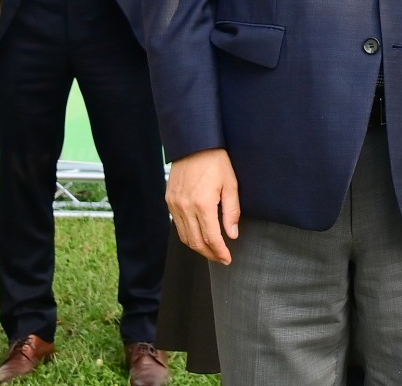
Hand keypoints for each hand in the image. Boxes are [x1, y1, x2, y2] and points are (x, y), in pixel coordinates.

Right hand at [168, 148, 240, 263]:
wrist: (194, 143)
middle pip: (196, 242)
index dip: (220, 252)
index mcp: (202, 204)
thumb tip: (232, 234)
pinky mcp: (169, 201)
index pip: (211, 238)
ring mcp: (175, 205)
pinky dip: (188, 235)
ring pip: (185, 236)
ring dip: (198, 247)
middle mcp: (185, 207)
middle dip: (209, 254)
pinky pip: (177, 225)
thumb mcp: (230, 184)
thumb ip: (231, 212)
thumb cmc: (215, 161)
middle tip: (221, 258)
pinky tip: (198, 235)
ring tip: (211, 250)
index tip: (227, 259)